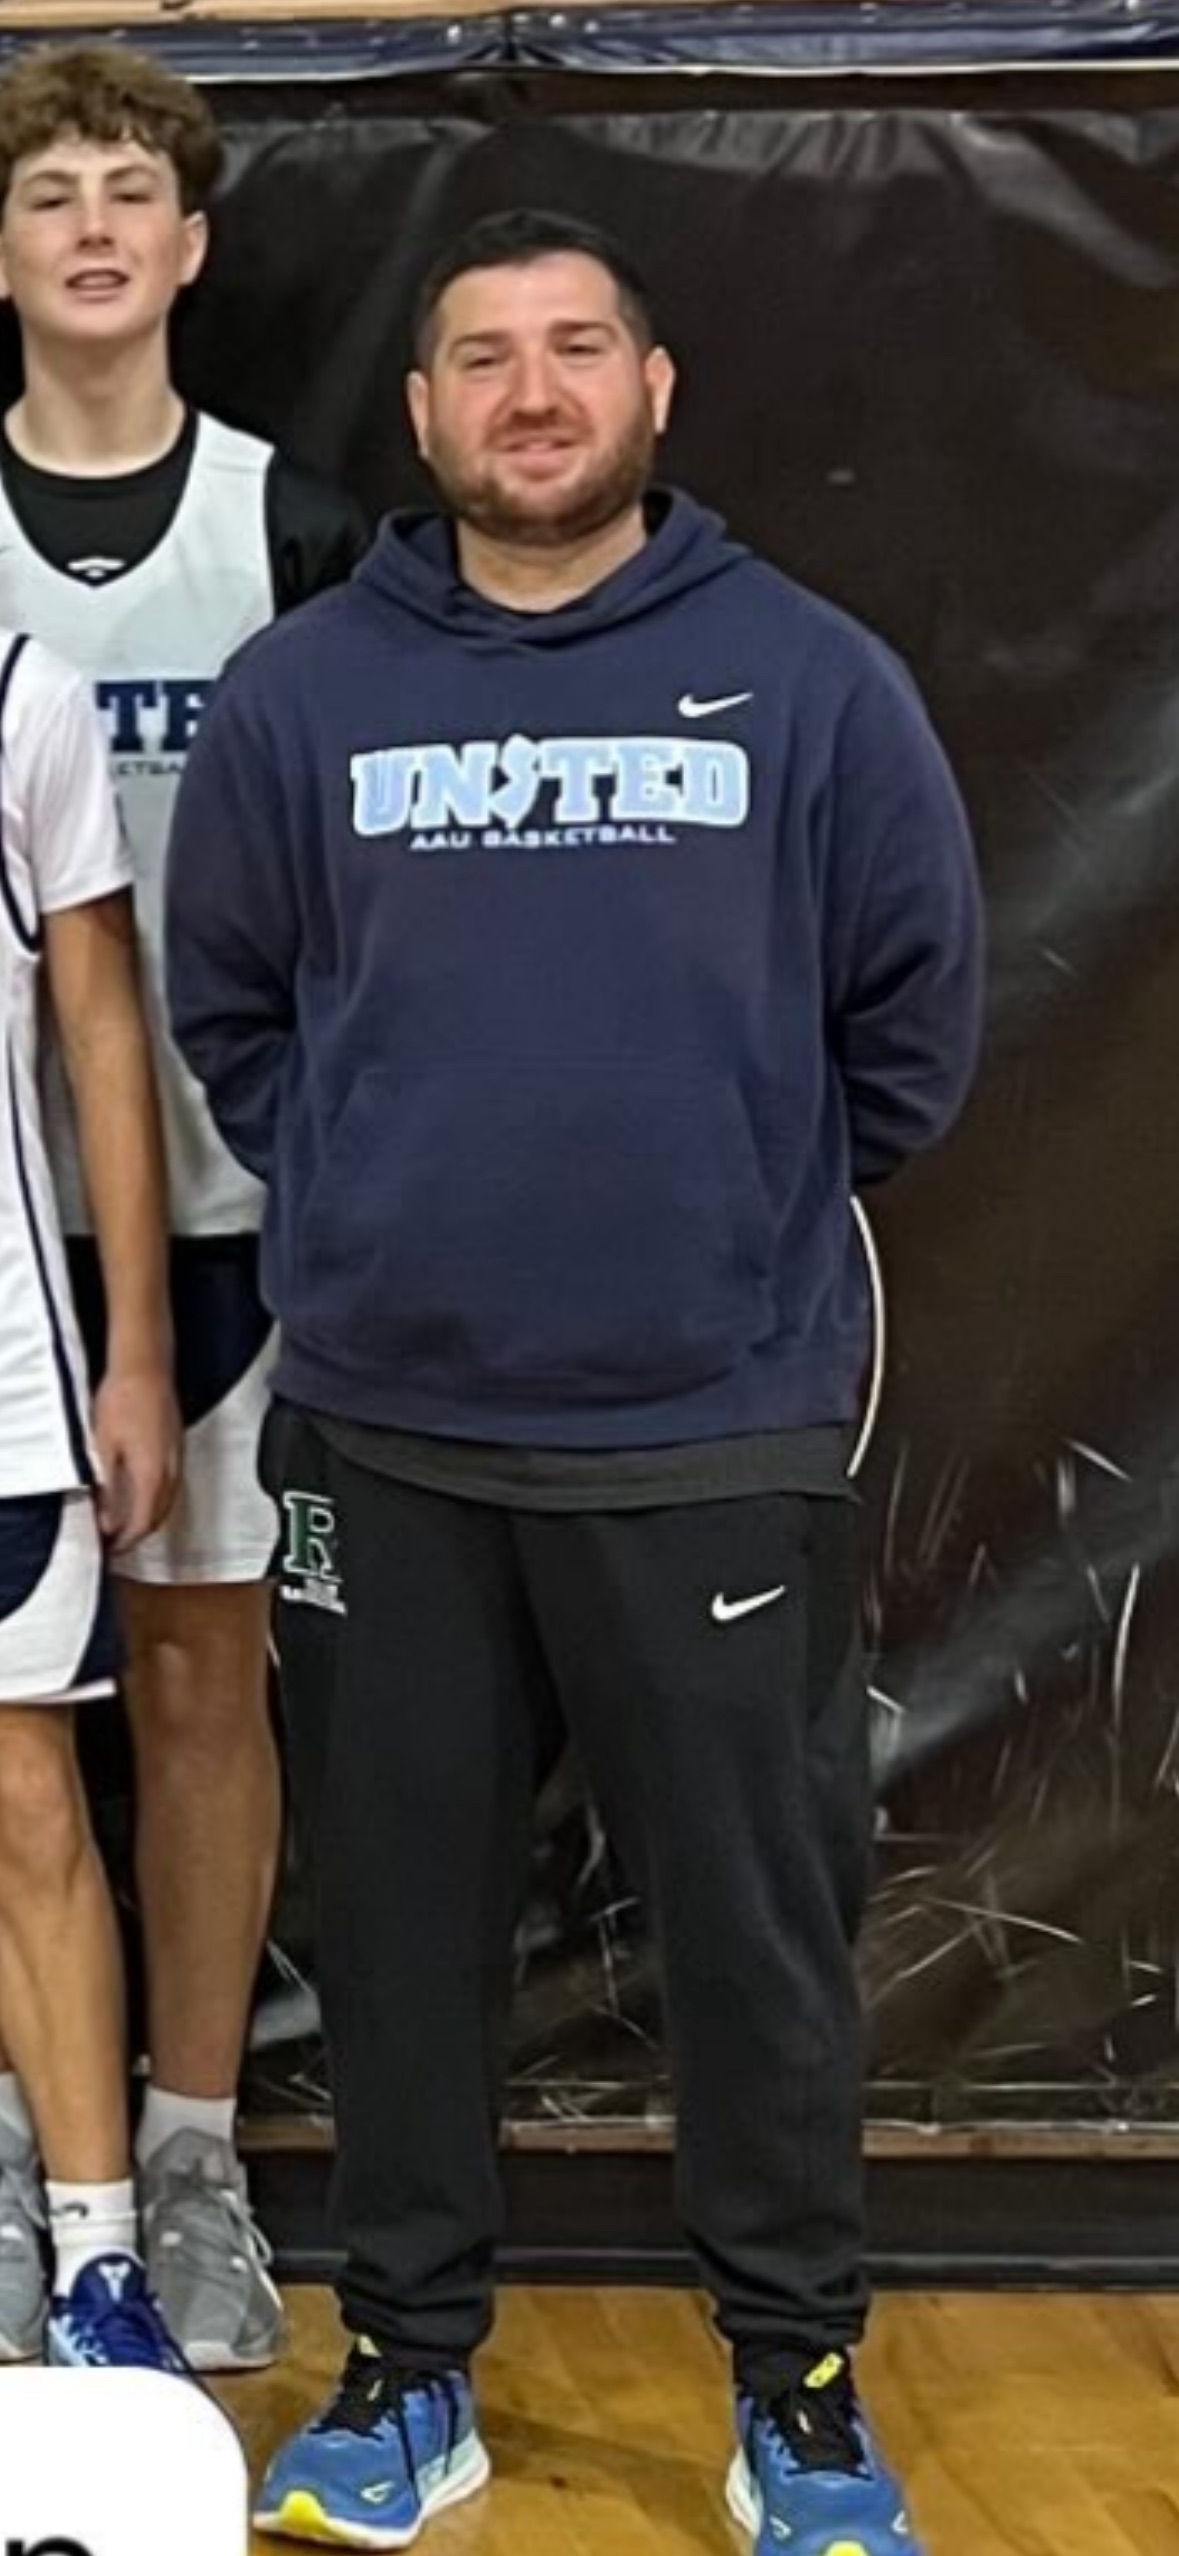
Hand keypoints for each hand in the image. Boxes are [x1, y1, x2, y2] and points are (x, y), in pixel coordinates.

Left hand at [92, 1364, 181, 1551]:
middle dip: (139, 1533)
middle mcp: (171, 1468)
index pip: (144, 1521)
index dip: (127, 1540)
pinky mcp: (177, 1445)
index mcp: (153, 1473)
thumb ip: (110, 1488)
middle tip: (118, 1541)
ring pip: (169, 1500)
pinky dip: (157, 1497)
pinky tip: (143, 1493)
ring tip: (127, 1522)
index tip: (112, 1547)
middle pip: (160, 1515)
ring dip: (150, 1516)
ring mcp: (177, 1456)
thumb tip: (108, 1518)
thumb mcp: (105, 1448)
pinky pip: (172, 1483)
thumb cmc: (124, 1398)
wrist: (145, 1366)